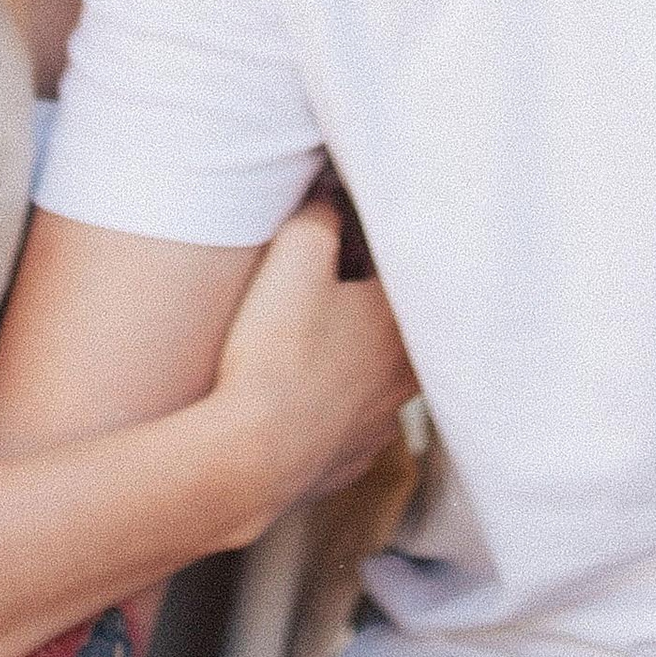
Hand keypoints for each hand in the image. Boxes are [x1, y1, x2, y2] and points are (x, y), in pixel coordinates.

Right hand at [210, 193, 415, 512]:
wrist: (251, 457)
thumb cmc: (276, 352)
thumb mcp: (293, 258)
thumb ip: (319, 214)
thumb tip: (329, 196)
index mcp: (401, 322)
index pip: (403, 270)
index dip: (371, 249)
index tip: (346, 238)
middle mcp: (404, 377)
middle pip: (394, 326)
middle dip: (364, 304)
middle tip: (329, 287)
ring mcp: (380, 425)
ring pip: (378, 379)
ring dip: (352, 359)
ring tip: (311, 344)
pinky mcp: (350, 460)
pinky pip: (349, 424)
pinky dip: (331, 408)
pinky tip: (304, 399)